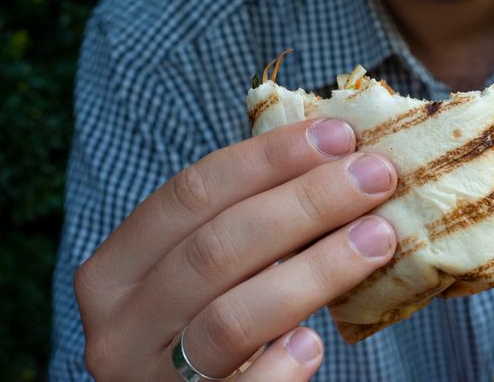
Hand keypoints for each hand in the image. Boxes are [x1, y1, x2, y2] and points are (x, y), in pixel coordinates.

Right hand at [74, 119, 397, 380]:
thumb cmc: (200, 323)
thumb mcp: (199, 272)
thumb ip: (238, 226)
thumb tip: (332, 160)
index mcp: (114, 270)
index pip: (189, 194)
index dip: (267, 159)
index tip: (339, 137)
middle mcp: (117, 325)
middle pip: (216, 248)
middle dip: (306, 203)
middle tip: (375, 177)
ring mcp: (148, 380)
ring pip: (233, 317)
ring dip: (318, 268)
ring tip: (379, 237)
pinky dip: (283, 363)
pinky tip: (317, 341)